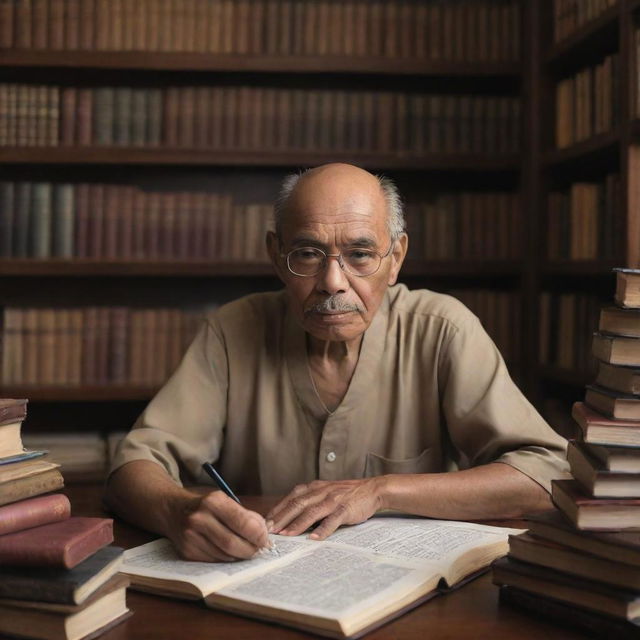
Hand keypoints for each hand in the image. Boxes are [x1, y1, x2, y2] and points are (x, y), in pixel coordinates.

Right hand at [167, 491, 269, 561]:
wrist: (172, 509)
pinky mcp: (186, 552)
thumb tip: (264, 533)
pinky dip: (227, 559)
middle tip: (259, 549)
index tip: (266, 539)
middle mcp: (200, 519)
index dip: (258, 534)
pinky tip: (230, 552)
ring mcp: (191, 537)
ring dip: (240, 556)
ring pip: (224, 555)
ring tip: (246, 549)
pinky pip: (214, 561)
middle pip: (233, 543)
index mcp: (213, 501)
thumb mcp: (225, 500)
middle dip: (250, 549)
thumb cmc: (206, 506)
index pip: (242, 522)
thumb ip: (246, 515)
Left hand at [266, 478, 383, 540]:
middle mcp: (321, 491)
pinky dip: (322, 530)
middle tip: (270, 531)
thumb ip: (310, 501)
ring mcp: (333, 500)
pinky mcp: (345, 509)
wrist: (372, 489)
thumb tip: (289, 518)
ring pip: (311, 512)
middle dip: (281, 518)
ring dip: (297, 524)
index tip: (265, 522)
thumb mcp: (325, 492)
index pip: (291, 498)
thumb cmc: (346, 494)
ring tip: (286, 535)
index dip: (278, 509)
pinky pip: (332, 520)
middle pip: (297, 504)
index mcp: (314, 487)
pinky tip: (314, 538)